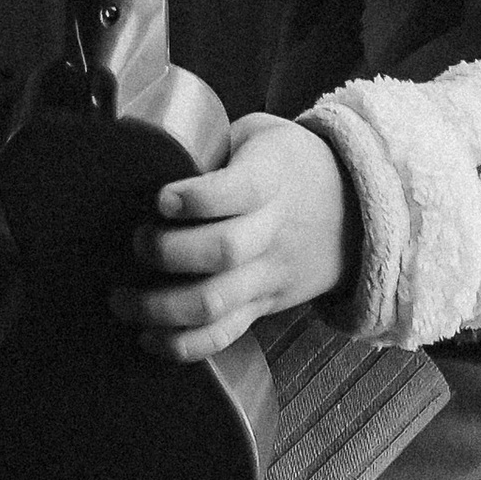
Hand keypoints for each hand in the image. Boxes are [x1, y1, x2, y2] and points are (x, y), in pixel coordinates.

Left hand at [111, 113, 362, 361]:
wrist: (359, 206)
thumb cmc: (291, 164)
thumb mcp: (262, 134)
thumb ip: (214, 144)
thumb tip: (152, 157)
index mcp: (271, 180)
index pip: (237, 191)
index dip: (195, 199)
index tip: (161, 199)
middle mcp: (273, 231)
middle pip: (223, 252)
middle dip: (168, 252)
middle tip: (138, 242)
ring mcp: (271, 274)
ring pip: (216, 302)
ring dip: (160, 307)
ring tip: (122, 299)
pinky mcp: (266, 304)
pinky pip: (225, 334)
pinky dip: (184, 345)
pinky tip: (149, 338)